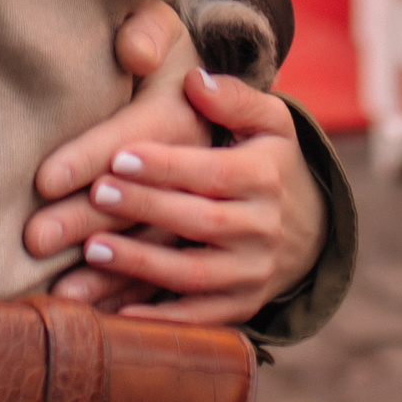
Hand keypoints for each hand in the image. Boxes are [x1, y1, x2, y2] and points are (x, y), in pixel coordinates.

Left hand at [28, 4, 327, 323]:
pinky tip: (118, 312)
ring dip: (142, 265)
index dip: (166, 166)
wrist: (308, 229)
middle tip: (96, 195)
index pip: (212, 171)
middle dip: (146, 208)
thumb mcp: (268, 121)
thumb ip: (233, 97)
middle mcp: (263, 229)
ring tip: (93, 250)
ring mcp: (252, 273)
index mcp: (265, 177)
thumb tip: (194, 80)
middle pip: (200, 221)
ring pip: (195, 274)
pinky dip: (161, 321)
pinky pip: (199, 320)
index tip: (119, 156)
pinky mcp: (241, 307)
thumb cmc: (267, 160)